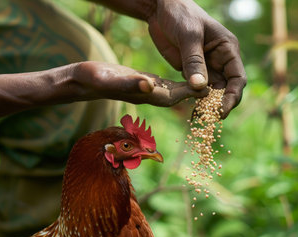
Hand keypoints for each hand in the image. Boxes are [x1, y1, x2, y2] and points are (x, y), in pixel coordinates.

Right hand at [72, 61, 207, 105]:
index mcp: (143, 94)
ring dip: (189, 91)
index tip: (207, 89)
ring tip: (208, 85)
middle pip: (177, 97)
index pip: (172, 95)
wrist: (81, 82)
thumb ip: (128, 83)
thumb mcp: (110, 78)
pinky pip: (165, 87)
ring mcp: (144, 91)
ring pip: (173, 93)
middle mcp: (147, 95)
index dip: (189, 93)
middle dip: (194, 95)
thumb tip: (149, 85)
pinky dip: (178, 85)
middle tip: (216, 89)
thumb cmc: (92, 79)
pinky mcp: (142, 85)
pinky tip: (187, 80)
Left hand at [146, 0, 246, 117]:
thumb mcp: (189, 35)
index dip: (233, 96)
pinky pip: (196, 89)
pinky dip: (195, 100)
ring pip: (212, 92)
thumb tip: (200, 87)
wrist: (160, 8)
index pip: (237, 78)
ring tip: (200, 120)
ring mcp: (206, 66)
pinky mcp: (191, 70)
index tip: (222, 110)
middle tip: (210, 119)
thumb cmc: (180, 14)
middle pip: (227, 88)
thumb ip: (194, 60)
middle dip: (221, 104)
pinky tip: (191, 111)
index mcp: (227, 49)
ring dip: (207, 106)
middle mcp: (220, 60)